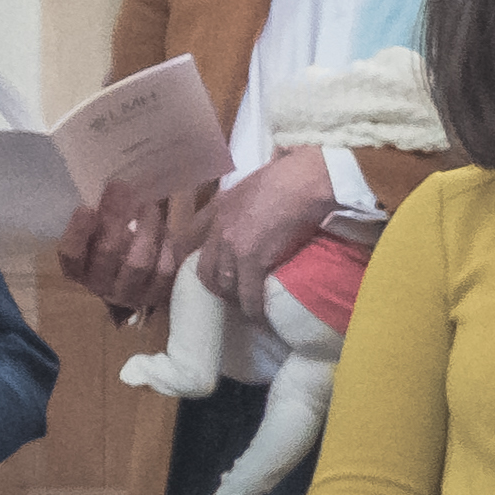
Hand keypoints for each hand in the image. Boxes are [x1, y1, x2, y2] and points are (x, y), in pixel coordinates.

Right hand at [59, 180, 192, 317]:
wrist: (146, 280)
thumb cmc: (118, 247)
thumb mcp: (103, 232)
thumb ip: (103, 215)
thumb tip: (115, 186)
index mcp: (79, 269)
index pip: (70, 255)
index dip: (77, 232)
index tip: (86, 207)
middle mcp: (100, 285)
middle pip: (107, 252)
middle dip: (115, 216)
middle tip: (122, 188)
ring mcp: (130, 294)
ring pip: (138, 262)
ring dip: (145, 228)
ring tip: (148, 205)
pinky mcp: (157, 295)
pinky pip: (163, 270)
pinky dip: (165, 245)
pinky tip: (164, 228)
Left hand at [192, 148, 341, 308]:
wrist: (304, 181)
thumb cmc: (288, 177)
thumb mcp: (252, 185)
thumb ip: (242, 202)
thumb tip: (252, 214)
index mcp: (218, 209)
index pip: (190, 239)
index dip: (191, 259)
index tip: (202, 273)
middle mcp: (218, 229)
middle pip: (206, 269)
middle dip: (217, 288)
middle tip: (232, 297)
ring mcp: (233, 245)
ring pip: (225, 284)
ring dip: (236, 300)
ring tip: (249, 308)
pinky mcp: (253, 259)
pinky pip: (248, 293)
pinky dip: (253, 308)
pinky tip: (260, 317)